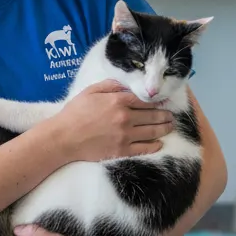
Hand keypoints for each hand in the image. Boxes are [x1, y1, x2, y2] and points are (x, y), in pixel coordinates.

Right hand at [52, 81, 172, 162]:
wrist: (64, 138)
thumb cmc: (75, 113)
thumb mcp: (90, 91)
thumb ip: (110, 86)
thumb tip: (125, 85)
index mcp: (118, 101)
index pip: (144, 100)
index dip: (157, 101)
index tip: (164, 102)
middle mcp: (125, 117)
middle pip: (153, 115)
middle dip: (165, 115)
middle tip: (171, 116)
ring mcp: (125, 135)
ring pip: (152, 131)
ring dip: (164, 128)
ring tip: (170, 127)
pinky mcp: (122, 150)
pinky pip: (144, 148)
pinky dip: (155, 145)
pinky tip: (159, 143)